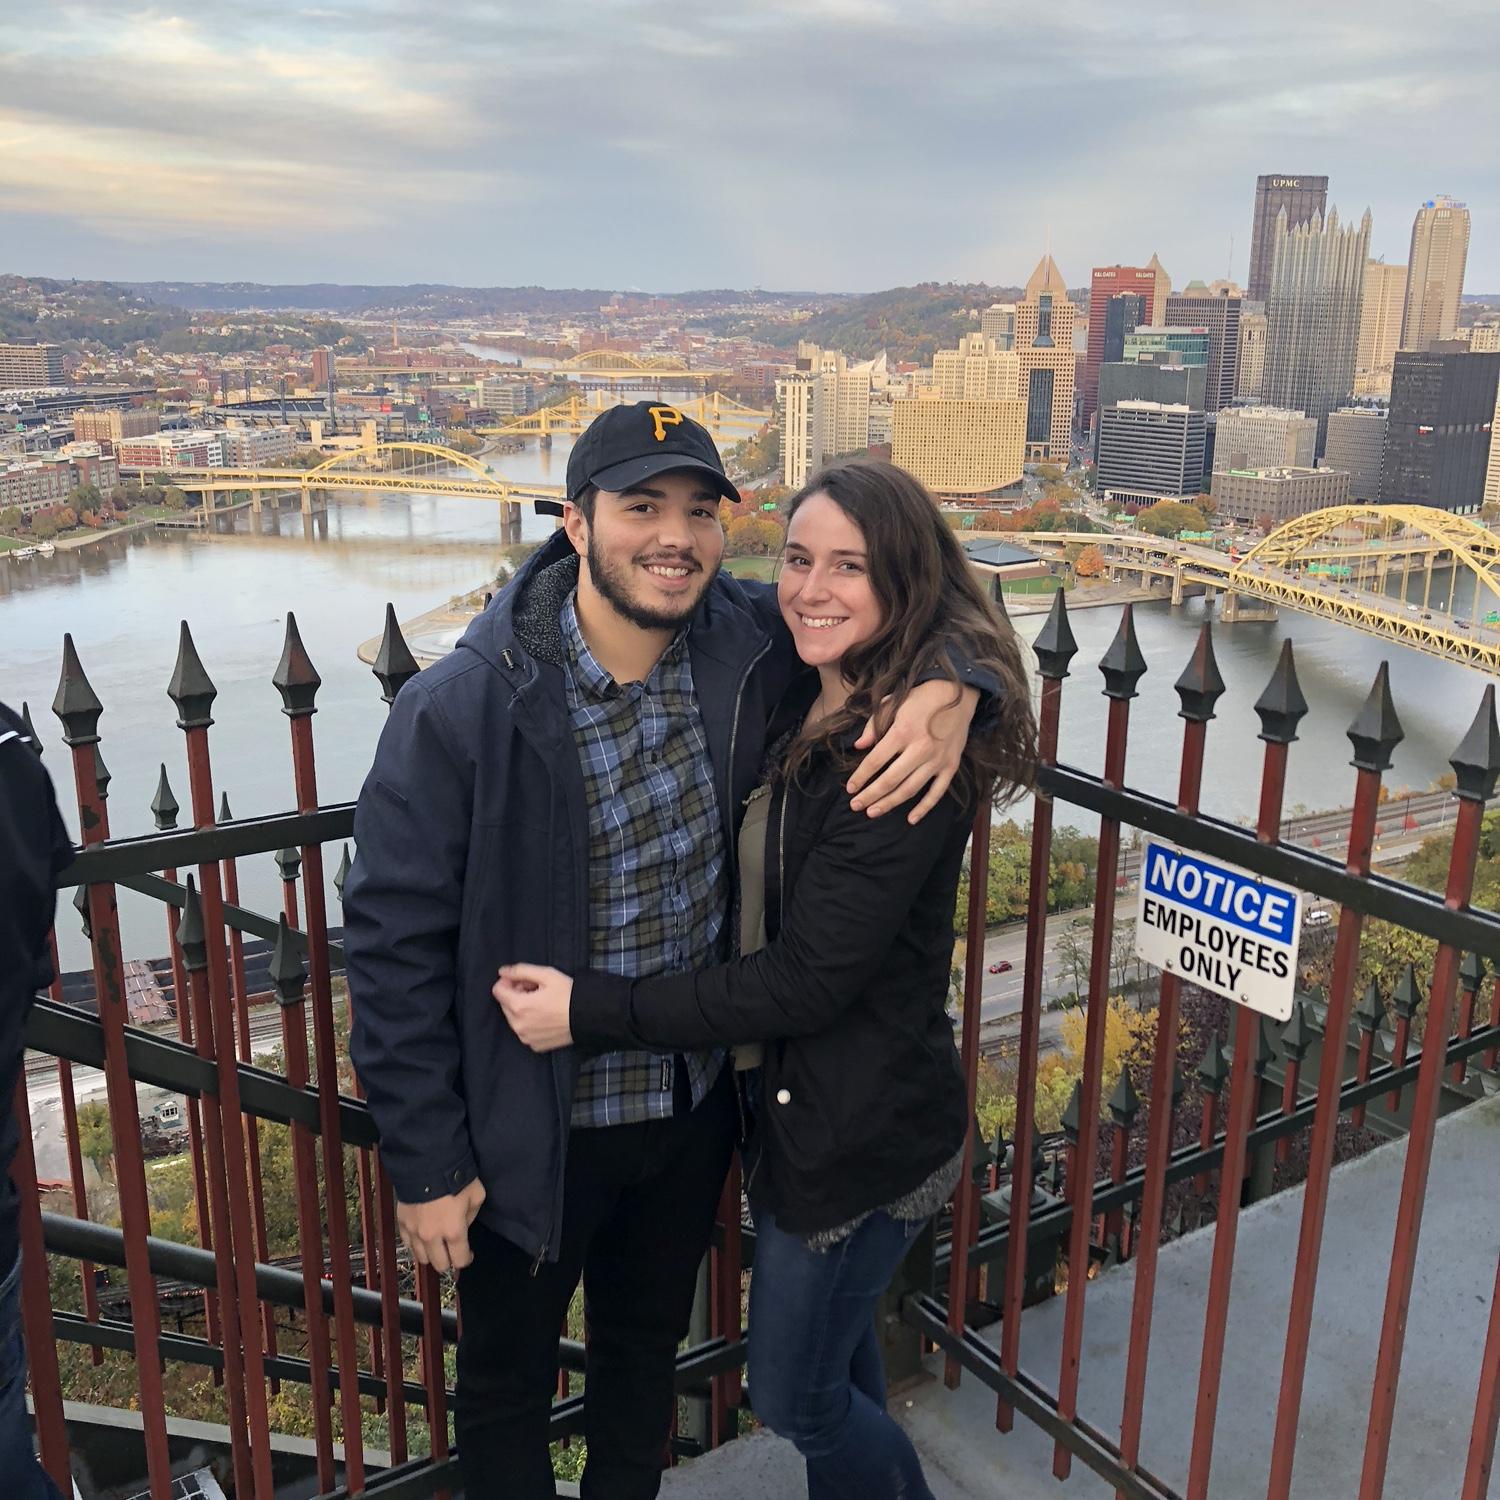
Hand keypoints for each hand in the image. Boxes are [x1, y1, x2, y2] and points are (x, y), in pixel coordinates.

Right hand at [396, 1178, 485, 1273]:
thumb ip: (471, 1216)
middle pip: (439, 1265)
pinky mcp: (402, 1223)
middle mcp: (432, 1237)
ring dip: (431, 1254)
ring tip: (437, 1243)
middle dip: (449, 1260)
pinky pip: (408, 1244)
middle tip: (452, 1249)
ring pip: (421, 1258)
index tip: (468, 1253)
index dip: (467, 1259)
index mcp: (453, 1232)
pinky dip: (416, 1243)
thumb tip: (463, 1225)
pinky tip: (422, 1234)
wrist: (427, 1162)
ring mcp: (414, 1231)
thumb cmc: (456, 1177)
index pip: (460, 1260)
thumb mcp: (476, 1195)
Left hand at [494, 964, 575, 1051]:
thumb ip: (520, 970)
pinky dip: (530, 1022)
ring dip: (522, 1008)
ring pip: (514, 1018)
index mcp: (518, 1006)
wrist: (588, 1017)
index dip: (509, 981)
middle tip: (537, 990)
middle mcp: (518, 1025)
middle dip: (516, 994)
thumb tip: (502, 971)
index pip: (498, 990)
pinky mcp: (535, 1045)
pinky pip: (524, 1030)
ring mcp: (526, 1038)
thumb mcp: (547, 975)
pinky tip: (546, 1017)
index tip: (525, 980)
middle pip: (505, 1004)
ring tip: (543, 1003)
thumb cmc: (568, 994)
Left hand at [848, 681, 978, 822]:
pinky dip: (924, 808)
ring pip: (910, 789)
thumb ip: (874, 725)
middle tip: (855, 805)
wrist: (958, 694)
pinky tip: (910, 819)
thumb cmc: (920, 698)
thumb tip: (858, 746)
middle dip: (870, 795)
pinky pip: (937, 792)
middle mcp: (920, 749)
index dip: (860, 777)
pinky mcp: (951, 766)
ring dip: (890, 803)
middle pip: (890, 780)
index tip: (850, 788)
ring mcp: (937, 760)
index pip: (875, 761)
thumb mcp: (893, 703)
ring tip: (872, 812)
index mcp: (903, 732)